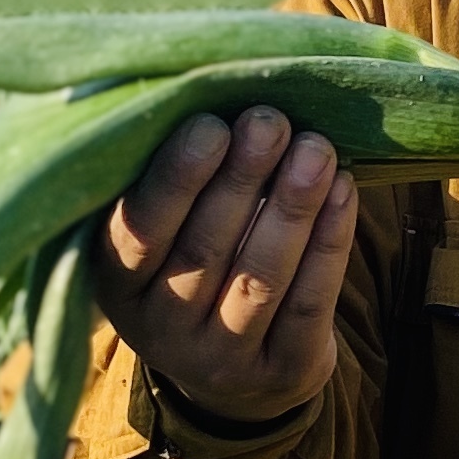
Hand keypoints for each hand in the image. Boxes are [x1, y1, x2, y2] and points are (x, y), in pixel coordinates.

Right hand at [92, 108, 358, 425]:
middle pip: (204, 249)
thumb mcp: (159, 234)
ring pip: (259, 278)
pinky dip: (329, 243)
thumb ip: (166, 175)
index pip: (138, 232)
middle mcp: (159, 330)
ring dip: (292, 206)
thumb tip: (204, 84)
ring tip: (317, 148)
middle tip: (271, 120)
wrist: (235, 374)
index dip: (175, 178)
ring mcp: (221, 360)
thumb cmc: (193, 264)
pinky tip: (342, 191)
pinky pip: (308, 304)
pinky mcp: (282, 374)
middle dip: (242, 178)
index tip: (210, 123)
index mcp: (116, 284)